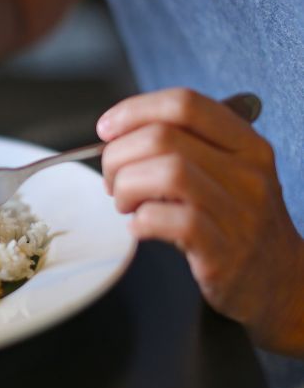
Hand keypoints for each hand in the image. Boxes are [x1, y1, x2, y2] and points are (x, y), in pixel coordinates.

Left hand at [97, 88, 303, 354]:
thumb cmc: (238, 223)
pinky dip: (141, 220)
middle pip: (162, 138)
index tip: (106, 129)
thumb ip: (184, 147)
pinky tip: (139, 227)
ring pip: (167, 173)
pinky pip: (172, 221)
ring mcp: (239, 212)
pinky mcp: (224, 252)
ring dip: (127, 187)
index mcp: (246, 143)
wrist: (280, 283)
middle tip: (113, 180)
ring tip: (125, 203)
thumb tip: (118, 135)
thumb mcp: (227, 173)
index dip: (135, 111)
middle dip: (119, 156)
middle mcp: (247, 172)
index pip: (185, 104)